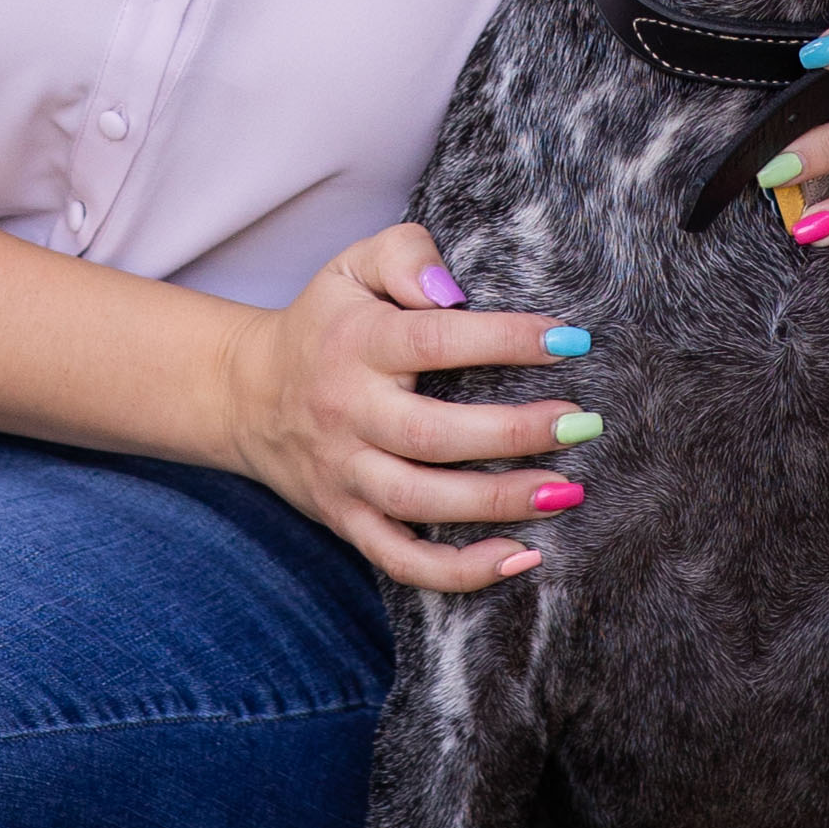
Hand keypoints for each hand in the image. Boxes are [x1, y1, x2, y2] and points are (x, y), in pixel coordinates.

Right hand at [219, 225, 594, 590]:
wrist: (248, 394)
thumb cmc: (326, 323)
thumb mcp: (353, 266)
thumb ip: (405, 256)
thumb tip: (451, 291)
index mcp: (357, 344)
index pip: (434, 341)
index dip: (504, 340)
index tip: (570, 342)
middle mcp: (348, 413)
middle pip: (432, 434)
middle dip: (514, 433)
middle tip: (580, 424)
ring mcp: (346, 474)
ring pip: (421, 501)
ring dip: (498, 502)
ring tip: (566, 491)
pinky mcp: (348, 520)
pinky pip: (401, 559)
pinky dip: (458, 571)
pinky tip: (519, 557)